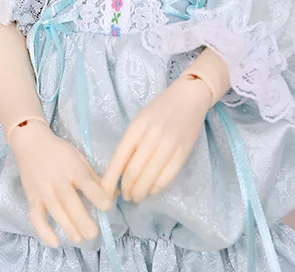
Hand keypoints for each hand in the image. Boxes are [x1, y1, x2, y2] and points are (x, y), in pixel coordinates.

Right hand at [9, 119, 113, 247]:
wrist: (31, 144)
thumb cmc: (60, 152)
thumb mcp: (79, 157)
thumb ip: (94, 177)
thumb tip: (113, 195)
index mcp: (72, 166)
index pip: (85, 181)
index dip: (96, 194)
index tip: (107, 207)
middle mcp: (57, 178)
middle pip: (69, 200)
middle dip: (82, 219)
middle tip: (93, 234)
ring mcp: (42, 189)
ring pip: (54, 210)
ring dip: (67, 227)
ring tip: (79, 239)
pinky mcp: (31, 197)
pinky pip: (35, 217)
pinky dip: (43, 231)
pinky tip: (54, 243)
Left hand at [100, 74, 212, 203]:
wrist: (189, 97)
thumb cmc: (160, 108)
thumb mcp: (140, 120)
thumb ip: (130, 142)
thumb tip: (119, 171)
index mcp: (137, 126)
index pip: (119, 158)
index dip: (110, 179)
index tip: (105, 193)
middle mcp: (151, 136)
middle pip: (133, 171)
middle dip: (126, 189)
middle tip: (125, 196)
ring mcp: (168, 145)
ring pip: (149, 177)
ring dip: (140, 192)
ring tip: (136, 197)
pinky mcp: (183, 153)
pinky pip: (166, 177)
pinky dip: (156, 188)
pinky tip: (151, 190)